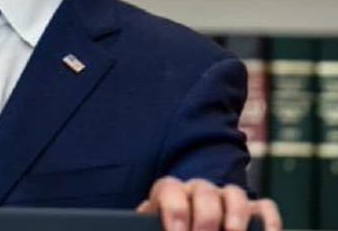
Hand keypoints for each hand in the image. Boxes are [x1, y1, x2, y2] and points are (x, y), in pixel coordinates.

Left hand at [137, 177, 280, 230]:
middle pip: (204, 191)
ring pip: (235, 194)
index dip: (175, 209)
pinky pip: (264, 208)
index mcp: (171, 195)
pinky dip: (268, 221)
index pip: (170, 189)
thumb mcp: (158, 227)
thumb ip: (153, 226)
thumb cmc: (169, 228)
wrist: (184, 226)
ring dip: (236, 215)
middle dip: (205, 216)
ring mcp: (227, 199)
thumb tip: (148, 223)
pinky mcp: (253, 212)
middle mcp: (199, 191)